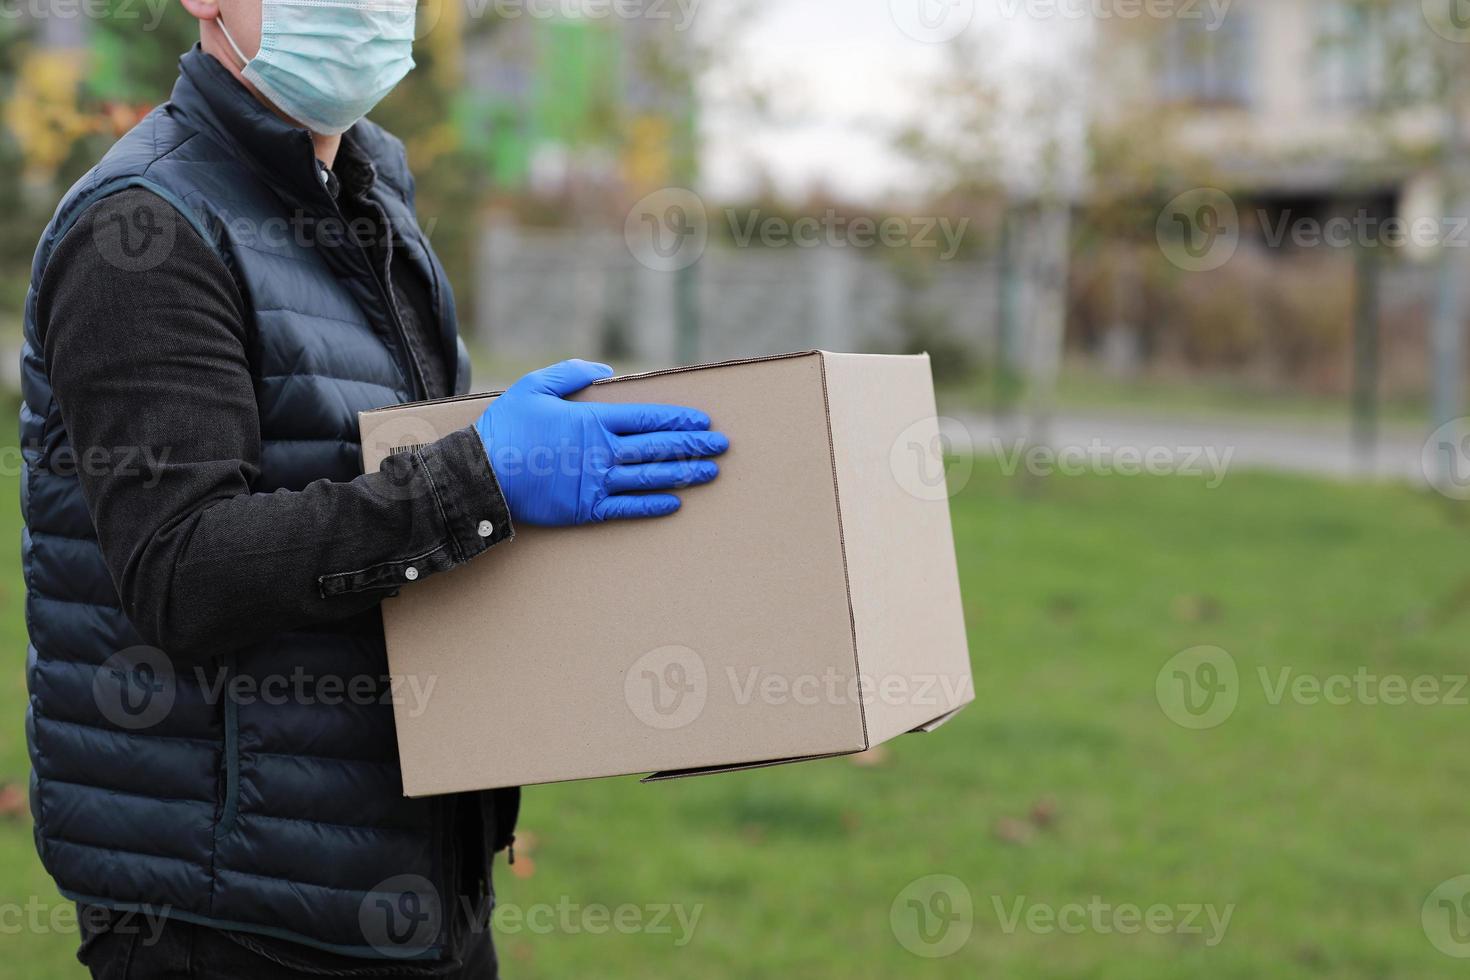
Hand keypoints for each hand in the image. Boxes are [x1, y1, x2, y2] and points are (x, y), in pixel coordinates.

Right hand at [474, 360, 729, 525]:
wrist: (482, 475)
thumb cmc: (507, 429)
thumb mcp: (534, 386)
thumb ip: (570, 374)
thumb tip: (603, 369)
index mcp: (593, 421)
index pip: (648, 419)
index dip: (679, 420)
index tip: (703, 421)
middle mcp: (602, 452)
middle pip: (658, 448)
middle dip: (694, 446)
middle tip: (721, 446)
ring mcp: (597, 483)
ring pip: (650, 477)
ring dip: (684, 474)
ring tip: (710, 472)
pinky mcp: (586, 509)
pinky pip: (628, 508)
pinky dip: (653, 505)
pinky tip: (675, 503)